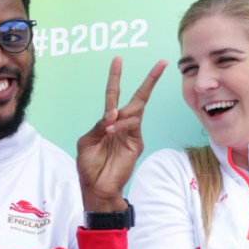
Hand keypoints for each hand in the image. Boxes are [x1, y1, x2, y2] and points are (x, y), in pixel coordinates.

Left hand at [76, 57, 166, 210]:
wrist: (98, 188)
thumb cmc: (90, 167)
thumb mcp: (87, 142)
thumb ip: (99, 124)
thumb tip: (113, 112)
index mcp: (107, 121)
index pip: (113, 95)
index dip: (115, 77)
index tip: (118, 60)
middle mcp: (121, 124)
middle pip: (137, 97)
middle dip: (149, 80)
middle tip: (161, 63)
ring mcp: (131, 133)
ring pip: (135, 111)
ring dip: (121, 116)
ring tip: (107, 130)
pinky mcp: (137, 143)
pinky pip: (133, 126)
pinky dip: (122, 125)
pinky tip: (112, 131)